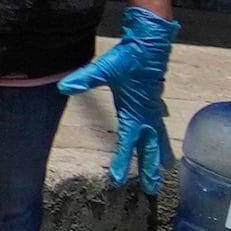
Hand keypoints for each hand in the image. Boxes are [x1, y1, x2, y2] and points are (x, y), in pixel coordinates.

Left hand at [52, 7, 178, 194]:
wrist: (150, 41)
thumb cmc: (129, 57)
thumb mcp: (105, 68)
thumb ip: (84, 79)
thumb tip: (63, 88)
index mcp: (135, 112)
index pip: (127, 143)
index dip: (122, 162)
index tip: (117, 181)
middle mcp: (146, 114)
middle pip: (149, 147)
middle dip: (150, 168)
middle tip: (152, 188)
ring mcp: (152, 108)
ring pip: (158, 137)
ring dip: (160, 153)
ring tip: (166, 168)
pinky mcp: (153, 100)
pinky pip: (158, 124)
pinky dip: (161, 134)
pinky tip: (160, 135)